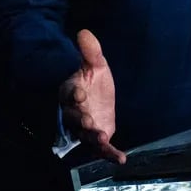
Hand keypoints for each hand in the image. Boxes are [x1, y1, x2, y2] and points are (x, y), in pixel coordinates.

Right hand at [59, 29, 125, 163]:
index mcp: (71, 92)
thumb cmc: (93, 79)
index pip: (69, 93)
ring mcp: (84, 128)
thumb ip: (91, 51)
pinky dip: (109, 154)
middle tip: (89, 122)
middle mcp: (74, 112)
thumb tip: (84, 31)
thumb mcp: (96, 64)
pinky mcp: (97, 138)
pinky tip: (121, 158)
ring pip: (85, 135)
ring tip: (102, 139)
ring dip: (92, 138)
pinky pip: (101, 149)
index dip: (74, 93)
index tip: (80, 92)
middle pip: (74, 118)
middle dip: (81, 120)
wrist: (98, 97)